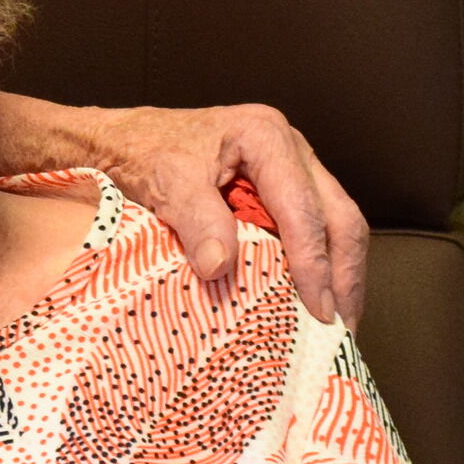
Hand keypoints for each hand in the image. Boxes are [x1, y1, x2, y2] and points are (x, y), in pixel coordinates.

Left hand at [0, 96, 367, 326]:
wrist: (118, 141)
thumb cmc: (141, 153)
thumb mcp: (165, 182)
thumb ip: (197, 220)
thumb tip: (222, 268)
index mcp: (267, 137)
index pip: (304, 210)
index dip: (315, 264)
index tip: (319, 310)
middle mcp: (291, 149)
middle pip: (339, 216)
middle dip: (344, 275)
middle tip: (341, 326)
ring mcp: (292, 168)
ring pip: (337, 223)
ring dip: (340, 274)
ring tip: (338, 323)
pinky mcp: (283, 190)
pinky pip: (315, 228)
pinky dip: (321, 265)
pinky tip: (315, 299)